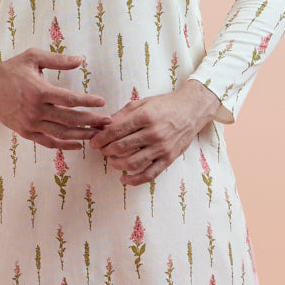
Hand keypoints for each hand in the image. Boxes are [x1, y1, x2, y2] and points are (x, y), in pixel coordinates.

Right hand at [0, 49, 113, 150]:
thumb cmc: (11, 69)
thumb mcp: (33, 57)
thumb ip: (58, 60)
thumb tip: (81, 60)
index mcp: (39, 91)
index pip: (70, 99)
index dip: (88, 102)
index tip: (102, 102)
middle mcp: (35, 110)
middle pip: (70, 119)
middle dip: (91, 121)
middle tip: (107, 121)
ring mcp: (30, 124)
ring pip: (61, 134)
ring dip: (81, 135)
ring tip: (97, 134)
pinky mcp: (25, 132)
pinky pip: (48, 142)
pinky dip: (64, 145)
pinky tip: (78, 144)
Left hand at [88, 81, 221, 184]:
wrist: (192, 110)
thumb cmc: (165, 105)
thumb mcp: (142, 103)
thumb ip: (122, 115)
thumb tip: (102, 126)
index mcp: (145, 116)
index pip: (115, 131)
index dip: (100, 138)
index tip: (93, 142)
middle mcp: (154, 133)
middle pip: (121, 148)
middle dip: (106, 150)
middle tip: (101, 150)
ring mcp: (162, 148)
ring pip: (132, 163)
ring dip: (116, 164)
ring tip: (112, 160)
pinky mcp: (169, 159)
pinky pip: (149, 175)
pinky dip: (134, 180)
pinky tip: (123, 179)